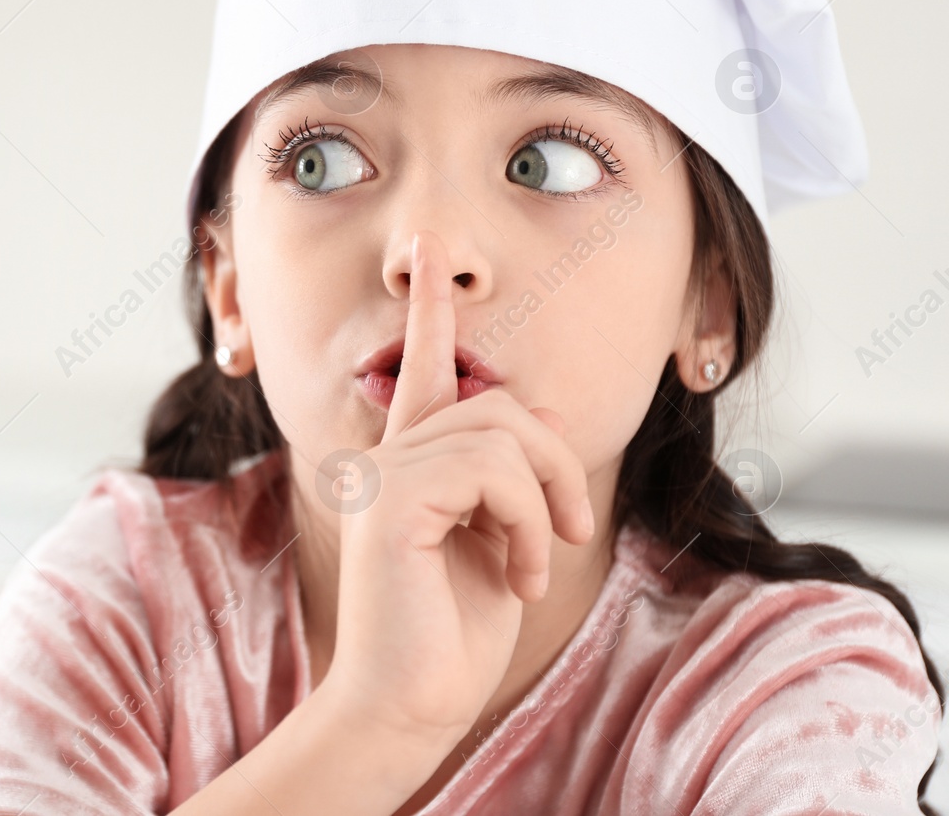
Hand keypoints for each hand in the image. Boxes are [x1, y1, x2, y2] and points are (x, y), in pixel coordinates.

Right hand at [317, 231, 595, 746]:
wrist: (409, 703)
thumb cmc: (451, 634)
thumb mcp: (498, 540)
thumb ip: (506, 475)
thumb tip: (533, 413)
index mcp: (407, 462)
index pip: (420, 369)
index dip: (429, 309)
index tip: (430, 250)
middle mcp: (386, 456)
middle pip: (495, 402)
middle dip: (553, 460)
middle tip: (571, 529)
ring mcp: (383, 473)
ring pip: (503, 433)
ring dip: (545, 503)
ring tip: (539, 563)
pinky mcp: (392, 499)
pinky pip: (493, 471)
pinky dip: (527, 523)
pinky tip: (518, 576)